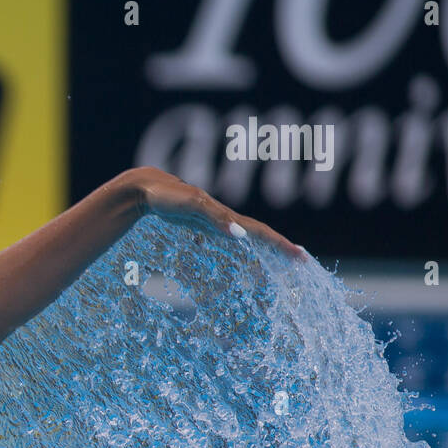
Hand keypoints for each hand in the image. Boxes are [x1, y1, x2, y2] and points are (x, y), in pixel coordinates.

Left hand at [119, 167, 303, 258]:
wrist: (145, 187)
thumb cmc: (167, 196)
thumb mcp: (193, 205)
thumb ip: (216, 218)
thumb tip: (241, 235)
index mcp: (225, 216)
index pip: (260, 232)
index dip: (281, 244)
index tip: (301, 257)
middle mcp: (223, 217)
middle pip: (258, 233)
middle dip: (280, 246)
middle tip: (301, 259)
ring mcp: (213, 219)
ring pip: (246, 232)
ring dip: (265, 243)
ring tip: (281, 253)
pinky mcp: (201, 221)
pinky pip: (229, 232)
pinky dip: (242, 239)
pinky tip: (242, 244)